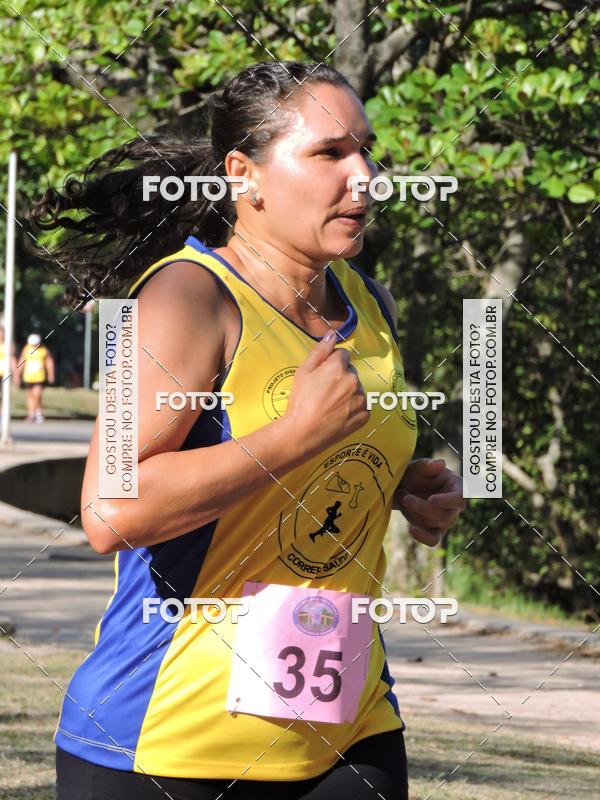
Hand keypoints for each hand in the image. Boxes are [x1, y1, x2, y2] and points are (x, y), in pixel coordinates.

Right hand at [284, 331, 368, 458]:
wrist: (304, 432)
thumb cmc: (300, 401)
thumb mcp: (303, 372)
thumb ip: (320, 351)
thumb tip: (332, 334)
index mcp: (339, 367)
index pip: (343, 355)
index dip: (332, 363)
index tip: (323, 375)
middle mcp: (354, 380)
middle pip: (350, 372)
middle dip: (341, 377)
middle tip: (325, 393)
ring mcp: (362, 398)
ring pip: (357, 389)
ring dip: (348, 393)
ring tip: (331, 406)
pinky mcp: (365, 415)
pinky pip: (362, 406)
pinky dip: (353, 408)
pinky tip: (338, 415)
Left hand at [394, 458, 466, 546]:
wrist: (402, 488)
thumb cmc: (415, 475)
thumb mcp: (417, 467)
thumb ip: (427, 465)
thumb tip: (441, 464)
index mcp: (457, 487)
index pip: (460, 498)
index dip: (447, 501)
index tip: (431, 500)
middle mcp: (455, 506)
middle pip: (445, 515)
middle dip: (422, 507)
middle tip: (405, 496)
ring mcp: (446, 520)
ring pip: (436, 525)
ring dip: (415, 514)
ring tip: (402, 497)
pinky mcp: (435, 531)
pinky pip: (433, 539)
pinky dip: (423, 537)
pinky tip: (411, 529)